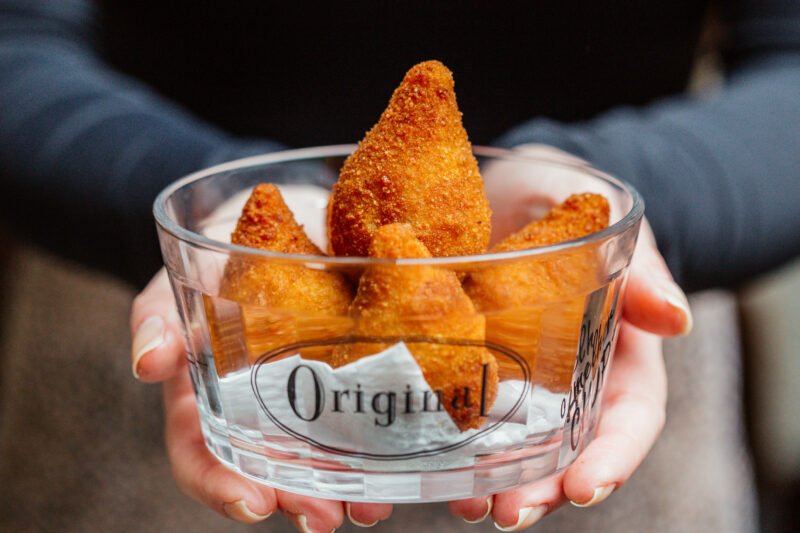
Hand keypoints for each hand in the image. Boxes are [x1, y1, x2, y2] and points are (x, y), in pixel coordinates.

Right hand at [131, 269, 392, 531]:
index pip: (201, 451)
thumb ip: (159, 314)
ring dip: (343, 490)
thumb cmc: (227, 248)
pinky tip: (403, 462)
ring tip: (369, 509)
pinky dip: (382, 447)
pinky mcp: (352, 375)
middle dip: (294, 499)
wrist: (292, 214)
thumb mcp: (185, 273)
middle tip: (323, 517)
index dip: (220, 484)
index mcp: (208, 392)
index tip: (253, 505)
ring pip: (321, 456)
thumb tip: (145, 364)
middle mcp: (258, 405)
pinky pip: (365, 417)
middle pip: (269, 468)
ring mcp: (308, 394)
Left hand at [447, 220, 691, 529]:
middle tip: (508, 514)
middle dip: (544, 488)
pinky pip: (462, 408)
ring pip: (514, 443)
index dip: (613, 457)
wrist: (503, 186)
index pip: (629, 414)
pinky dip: (446, 441)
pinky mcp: (469, 360)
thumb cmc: (565, 196)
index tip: (583, 489)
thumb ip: (642, 263)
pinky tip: (418, 460)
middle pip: (568, 447)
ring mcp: (517, 373)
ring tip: (465, 505)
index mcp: (617, 347)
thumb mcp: (604, 218)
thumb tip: (677, 320)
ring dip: (493, 481)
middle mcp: (569, 374)